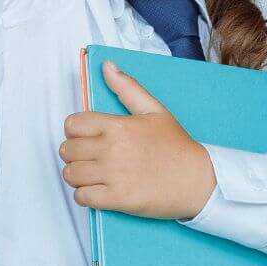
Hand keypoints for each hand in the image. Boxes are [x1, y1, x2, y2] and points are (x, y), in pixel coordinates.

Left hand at [60, 61, 215, 219]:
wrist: (200, 181)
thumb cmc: (177, 146)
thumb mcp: (155, 110)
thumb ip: (127, 87)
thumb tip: (106, 66)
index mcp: (117, 126)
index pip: (72, 125)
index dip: (76, 131)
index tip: (87, 138)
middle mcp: (112, 149)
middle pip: (67, 150)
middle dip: (74, 154)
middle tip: (90, 158)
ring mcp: (114, 175)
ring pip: (70, 174)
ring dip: (77, 176)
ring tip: (92, 175)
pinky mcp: (118, 199)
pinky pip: (82, 197)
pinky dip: (85, 196)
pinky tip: (98, 191)